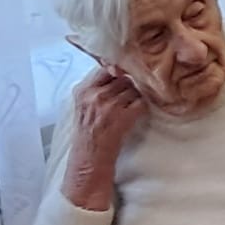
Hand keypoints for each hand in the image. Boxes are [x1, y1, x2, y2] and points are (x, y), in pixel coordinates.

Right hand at [62, 67, 145, 208]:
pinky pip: (141, 103)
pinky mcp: (124, 117)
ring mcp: (110, 105)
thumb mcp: (83, 104)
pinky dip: (142, 107)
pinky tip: (136, 113)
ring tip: (131, 105)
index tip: (123, 72)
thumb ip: (95, 87)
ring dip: (137, 95)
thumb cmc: (87, 132)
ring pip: (134, 89)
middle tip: (131, 91)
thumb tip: (114, 69)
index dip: (117, 68)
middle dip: (130, 83)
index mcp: (83, 90)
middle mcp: (95, 95)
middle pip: (122, 77)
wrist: (90, 157)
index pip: (103, 67)